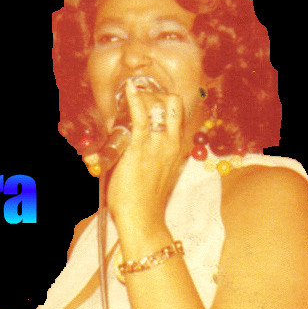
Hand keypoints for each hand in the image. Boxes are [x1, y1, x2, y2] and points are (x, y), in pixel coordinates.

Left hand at [91, 79, 186, 238]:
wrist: (143, 219)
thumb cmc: (145, 200)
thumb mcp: (156, 173)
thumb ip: (150, 156)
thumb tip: (132, 143)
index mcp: (177, 148)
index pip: (178, 115)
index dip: (165, 102)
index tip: (149, 100)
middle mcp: (172, 143)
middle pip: (173, 104)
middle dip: (157, 94)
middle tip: (139, 98)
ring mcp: (158, 144)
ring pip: (158, 106)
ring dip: (143, 97)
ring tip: (129, 96)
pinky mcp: (139, 148)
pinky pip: (139, 117)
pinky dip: (134, 99)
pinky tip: (129, 89)